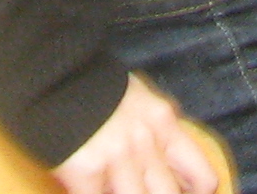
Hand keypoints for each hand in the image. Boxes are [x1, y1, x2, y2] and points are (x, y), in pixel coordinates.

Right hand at [54, 75, 218, 193]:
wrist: (55, 75)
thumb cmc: (97, 89)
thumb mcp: (141, 101)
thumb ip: (159, 134)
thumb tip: (171, 170)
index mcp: (163, 123)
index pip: (202, 177)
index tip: (181, 193)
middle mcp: (145, 142)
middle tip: (145, 189)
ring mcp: (116, 158)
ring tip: (117, 185)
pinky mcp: (87, 171)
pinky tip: (91, 187)